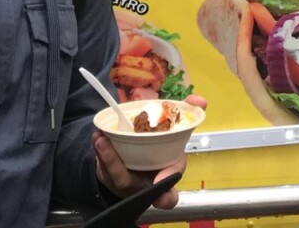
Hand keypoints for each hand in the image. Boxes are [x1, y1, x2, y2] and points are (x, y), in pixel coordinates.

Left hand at [93, 93, 207, 206]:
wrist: (142, 151)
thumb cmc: (162, 145)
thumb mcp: (177, 132)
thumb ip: (189, 115)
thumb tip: (200, 101)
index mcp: (165, 182)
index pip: (168, 197)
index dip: (166, 196)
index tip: (160, 182)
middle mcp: (143, 188)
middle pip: (130, 185)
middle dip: (117, 169)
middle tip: (109, 149)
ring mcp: (125, 183)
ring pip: (113, 175)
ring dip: (106, 157)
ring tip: (100, 138)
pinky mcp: (111, 176)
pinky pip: (104, 168)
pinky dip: (100, 152)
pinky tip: (98, 136)